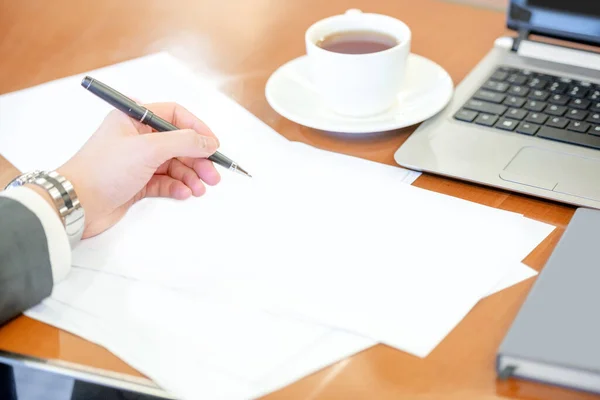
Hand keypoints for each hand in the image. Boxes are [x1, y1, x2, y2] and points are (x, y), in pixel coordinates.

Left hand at [57, 102, 220, 237]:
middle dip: (197, 159)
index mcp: (133, 119)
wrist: (76, 203)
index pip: (174, 115)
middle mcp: (136, 137)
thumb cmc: (102, 170)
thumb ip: (183, 142)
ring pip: (174, 165)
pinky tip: (184, 193)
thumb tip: (208, 141)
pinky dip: (177, 187)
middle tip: (213, 175)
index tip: (213, 145)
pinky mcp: (137, 183)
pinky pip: (165, 182)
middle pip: (178, 143)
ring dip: (190, 176)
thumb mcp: (148, 149)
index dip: (197, 129)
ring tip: (200, 188)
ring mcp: (137, 161)